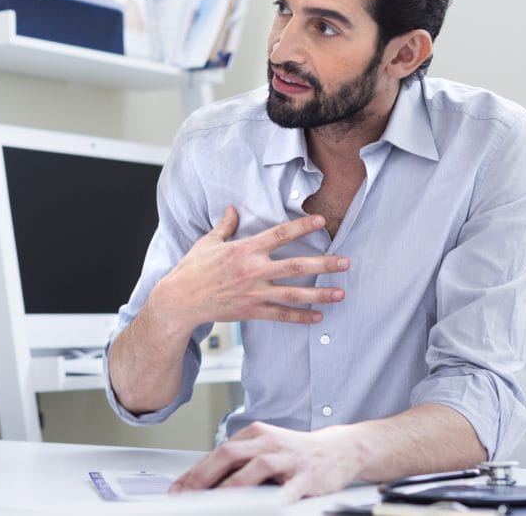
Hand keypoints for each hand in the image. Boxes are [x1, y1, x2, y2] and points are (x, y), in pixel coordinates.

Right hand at [148, 206, 348, 331]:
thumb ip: (225, 226)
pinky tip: (318, 317)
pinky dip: (300, 317)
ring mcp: (254, 292)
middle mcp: (253, 271)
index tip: (321, 222)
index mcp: (244, 249)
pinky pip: (281, 315)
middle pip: (296, 265)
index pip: (280, 234)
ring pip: (294, 293)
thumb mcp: (207, 242)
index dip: (302, 226)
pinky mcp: (251, 311)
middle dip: (324, 264)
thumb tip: (232, 209)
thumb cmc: (192, 270)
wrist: (180, 301)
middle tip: (346, 262)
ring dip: (320, 294)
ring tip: (341, 293)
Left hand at [170, 422, 362, 501]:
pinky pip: (289, 488)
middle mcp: (269, 442)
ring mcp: (288, 458)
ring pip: (256, 469)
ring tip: (214, 502)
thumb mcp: (265, 449)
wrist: (339, 449)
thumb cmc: (296, 453)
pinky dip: (275, 497)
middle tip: (185, 495)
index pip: (218, 452)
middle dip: (204, 476)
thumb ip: (239, 462)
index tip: (178, 489)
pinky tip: (265, 506)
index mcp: (255, 435)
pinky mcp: (307, 475)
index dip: (195, 472)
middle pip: (230, 455)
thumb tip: (206, 482)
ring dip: (232, 487)